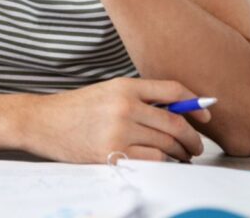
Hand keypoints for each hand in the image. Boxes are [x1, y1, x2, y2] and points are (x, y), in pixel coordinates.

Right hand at [18, 78, 211, 163]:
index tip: (206, 113)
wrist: (43, 121)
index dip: (195, 102)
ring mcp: (118, 131)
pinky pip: (152, 160)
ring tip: (181, 156)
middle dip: (192, 138)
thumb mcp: (109, 92)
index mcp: (124, 86)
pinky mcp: (111, 153)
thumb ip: (141, 98)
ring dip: (180, 154)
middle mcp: (124, 107)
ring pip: (167, 144)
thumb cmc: (78, 108)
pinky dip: (163, 163)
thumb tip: (181, 110)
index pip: (173, 90)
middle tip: (195, 146)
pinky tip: (162, 162)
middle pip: (175, 122)